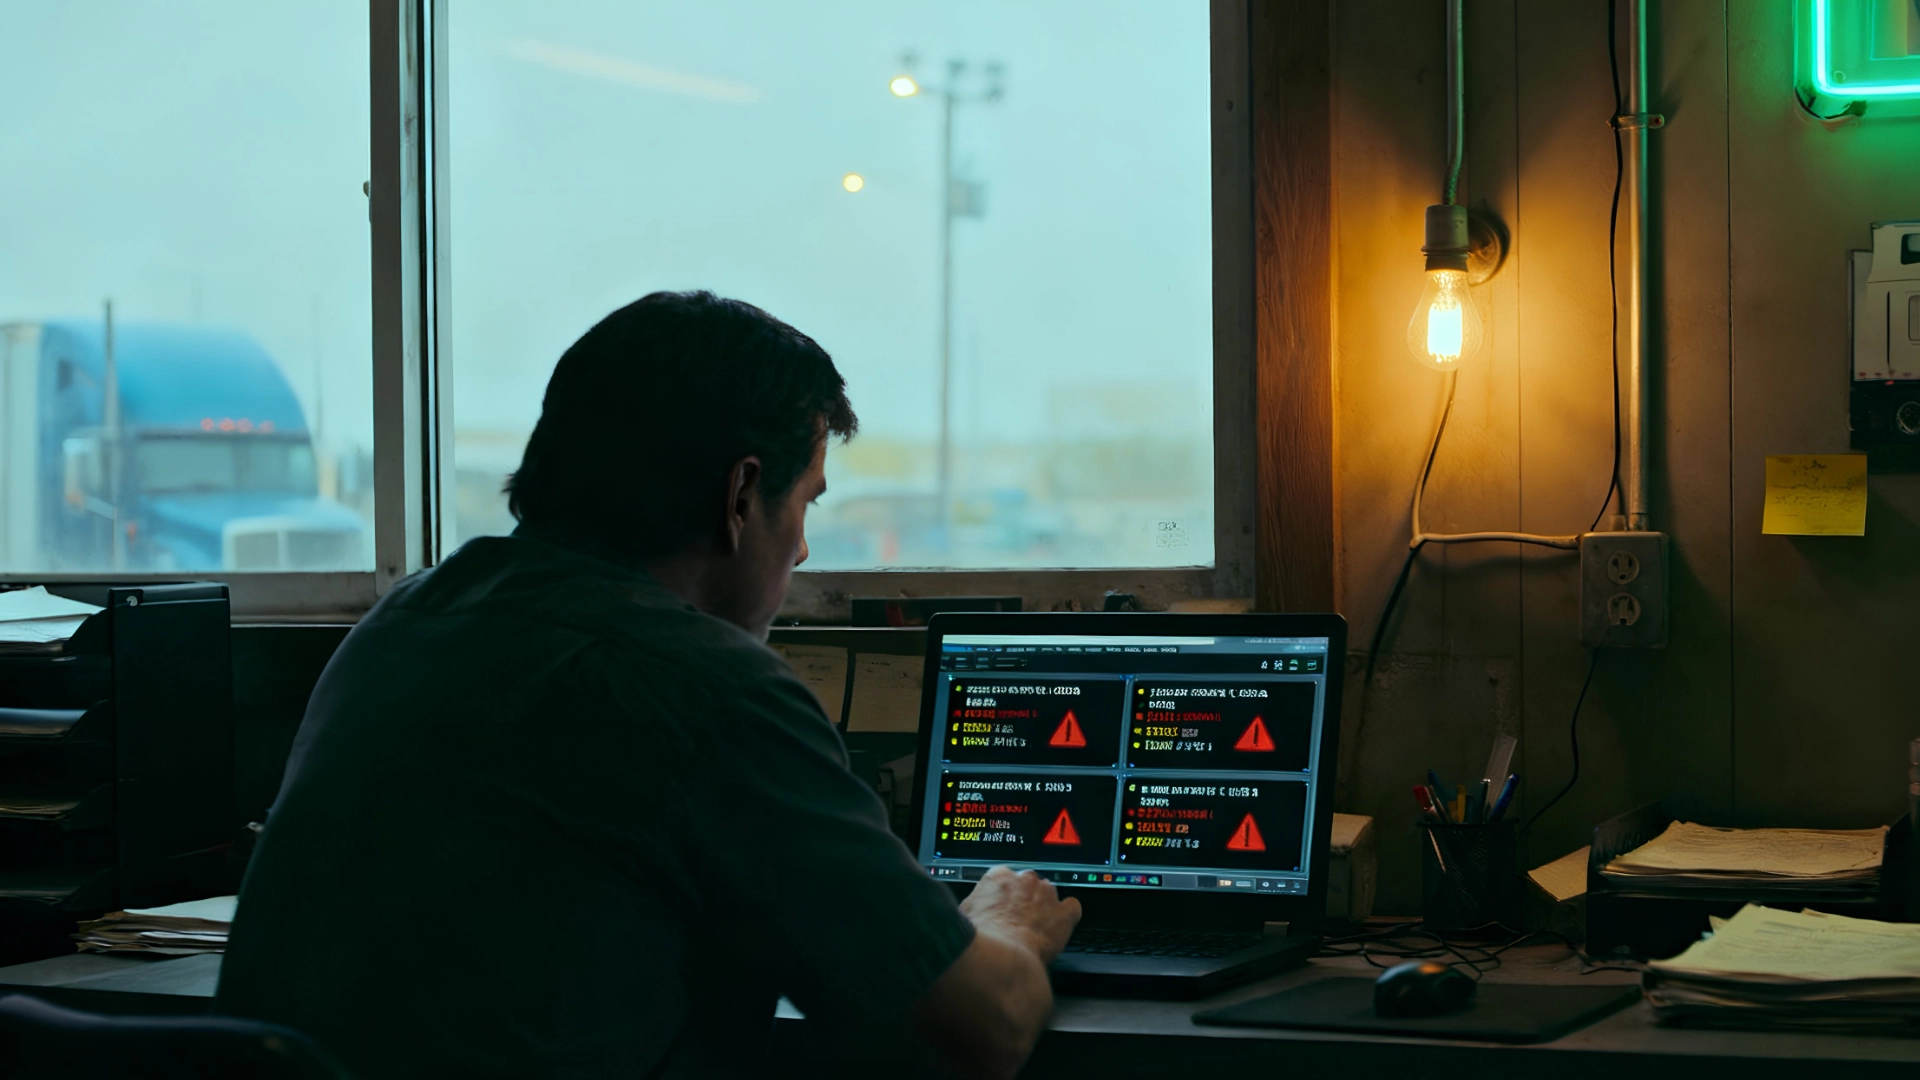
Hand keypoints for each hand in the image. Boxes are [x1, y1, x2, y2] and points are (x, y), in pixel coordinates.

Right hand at [959, 866, 1080, 964]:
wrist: (997, 958)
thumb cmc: (978, 941)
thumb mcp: (964, 917)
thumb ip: (974, 908)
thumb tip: (970, 916)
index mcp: (997, 877)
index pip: (1004, 878)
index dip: (1005, 896)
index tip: (1003, 908)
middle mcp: (1023, 880)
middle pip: (1028, 884)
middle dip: (1025, 901)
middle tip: (1017, 922)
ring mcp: (1045, 894)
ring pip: (1050, 894)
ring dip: (1045, 909)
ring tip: (1036, 929)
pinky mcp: (1062, 914)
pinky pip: (1072, 908)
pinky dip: (1068, 916)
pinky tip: (1060, 927)